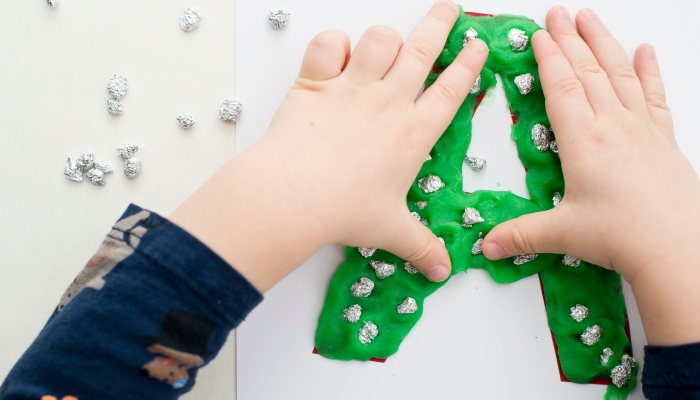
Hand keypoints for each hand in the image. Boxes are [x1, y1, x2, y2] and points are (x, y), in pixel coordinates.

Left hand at [170, 0, 487, 291]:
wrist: (296, 197)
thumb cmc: (345, 212)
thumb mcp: (392, 231)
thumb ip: (422, 247)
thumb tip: (443, 270)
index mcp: (413, 134)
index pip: (452, 90)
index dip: (468, 63)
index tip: (478, 43)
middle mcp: (389, 103)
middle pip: (422, 50)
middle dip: (440, 24)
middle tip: (449, 8)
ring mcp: (353, 88)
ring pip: (380, 39)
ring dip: (386, 37)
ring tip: (388, 42)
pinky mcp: (317, 83)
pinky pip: (329, 44)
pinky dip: (333, 44)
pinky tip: (336, 55)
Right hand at [482, 7, 699, 344]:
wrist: (678, 248)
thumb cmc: (623, 236)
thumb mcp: (561, 234)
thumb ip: (519, 235)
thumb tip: (486, 245)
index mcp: (583, 142)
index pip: (562, 88)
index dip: (548, 59)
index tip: (539, 35)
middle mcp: (613, 127)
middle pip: (588, 71)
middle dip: (570, 39)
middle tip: (558, 13)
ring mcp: (642, 129)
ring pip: (619, 74)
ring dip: (603, 43)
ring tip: (591, 18)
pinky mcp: (664, 139)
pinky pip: (654, 95)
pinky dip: (649, 70)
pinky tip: (645, 51)